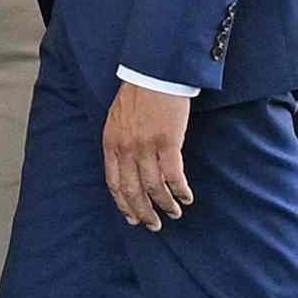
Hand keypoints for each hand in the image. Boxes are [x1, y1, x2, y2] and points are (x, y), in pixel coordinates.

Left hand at [101, 82, 194, 231]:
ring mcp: (146, 146)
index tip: (132, 218)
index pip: (114, 183)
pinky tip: (186, 197)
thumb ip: (119, 143)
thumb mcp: (117, 119)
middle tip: (153, 225)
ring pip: (154, 187)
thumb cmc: (138, 93)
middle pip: (133, 191)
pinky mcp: (167, 142)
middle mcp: (126, 148)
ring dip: (165, 204)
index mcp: (111, 143)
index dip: (124, 204)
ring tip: (173, 213)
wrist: (154, 72)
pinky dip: (180, 190)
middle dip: (143, 212)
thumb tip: (127, 166)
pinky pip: (173, 176)